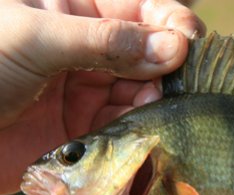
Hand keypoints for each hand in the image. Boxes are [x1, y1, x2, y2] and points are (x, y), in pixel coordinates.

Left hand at [0, 0, 204, 194]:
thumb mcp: (35, 37)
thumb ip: (106, 40)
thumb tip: (174, 47)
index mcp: (76, 10)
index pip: (142, 10)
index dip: (172, 24)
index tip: (192, 45)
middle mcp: (89, 49)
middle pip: (152, 54)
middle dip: (169, 70)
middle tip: (175, 89)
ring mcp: (88, 91)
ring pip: (144, 94)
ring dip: (157, 105)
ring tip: (153, 114)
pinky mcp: (85, 131)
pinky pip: (127, 130)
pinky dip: (141, 134)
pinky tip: (141, 136)